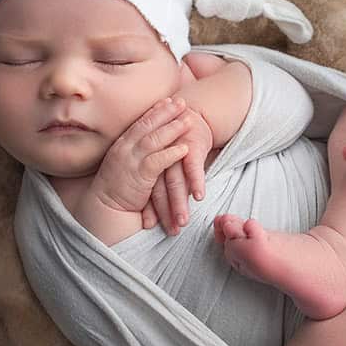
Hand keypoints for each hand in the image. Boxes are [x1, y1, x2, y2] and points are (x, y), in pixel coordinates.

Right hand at [87, 98, 205, 233]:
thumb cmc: (117, 188)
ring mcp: (130, 161)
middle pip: (148, 126)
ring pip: (154, 140)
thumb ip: (134, 151)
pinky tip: (185, 149)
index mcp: (122, 144)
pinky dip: (171, 154)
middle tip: (182, 102)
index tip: (169, 100)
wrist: (104, 209)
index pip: (140, 122)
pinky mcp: (138, 177)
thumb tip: (148, 141)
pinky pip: (157, 162)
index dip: (156, 110)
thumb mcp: (123, 163)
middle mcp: (125, 149)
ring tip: (188, 121)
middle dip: (166, 113)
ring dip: (172, 129)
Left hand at [145, 104, 209, 234]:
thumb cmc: (174, 143)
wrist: (189, 114)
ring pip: (176, 182)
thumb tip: (145, 207)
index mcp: (148, 163)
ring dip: (180, 203)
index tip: (148, 226)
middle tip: (170, 231)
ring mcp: (174, 153)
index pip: (147, 190)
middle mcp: (158, 159)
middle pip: (159, 190)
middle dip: (164, 212)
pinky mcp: (191, 148)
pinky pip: (193, 167)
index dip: (148, 208)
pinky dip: (196, 181)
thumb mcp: (160, 161)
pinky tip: (199, 196)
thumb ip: (156, 182)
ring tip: (183, 222)